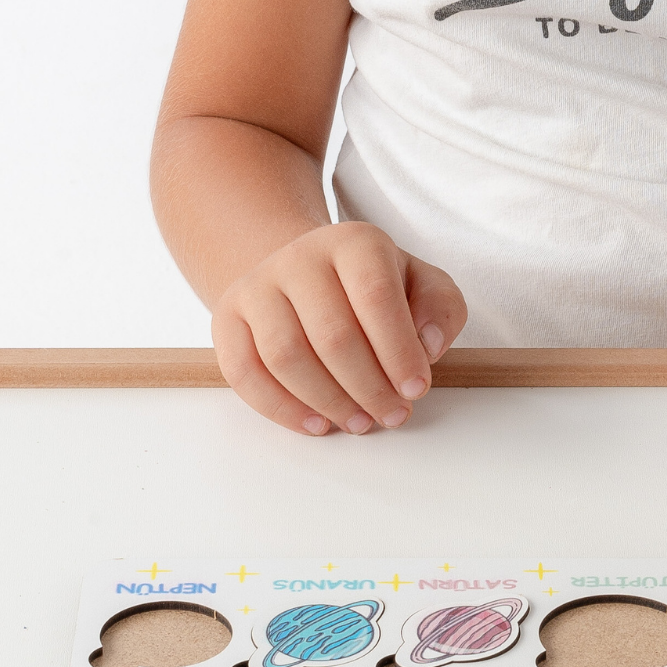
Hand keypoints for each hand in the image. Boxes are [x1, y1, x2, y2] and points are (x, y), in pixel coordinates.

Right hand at [212, 221, 467, 436]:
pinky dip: (281, 408)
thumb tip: (427, 346)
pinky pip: (245, 372)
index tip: (416, 389)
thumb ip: (439, 309)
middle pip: (332, 334)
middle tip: (391, 415)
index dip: (398, 350)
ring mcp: (258, 285)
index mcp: (355, 242)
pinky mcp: (227, 317)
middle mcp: (300, 256)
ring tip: (359, 422)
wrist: (304, 272)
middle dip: (368, 387)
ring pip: (286, 356)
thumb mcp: (421, 283)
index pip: (375, 296)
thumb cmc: (372, 286)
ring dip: (328, 402)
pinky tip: (316, 424)